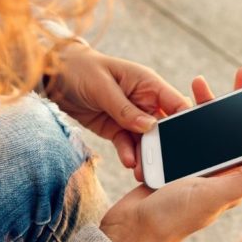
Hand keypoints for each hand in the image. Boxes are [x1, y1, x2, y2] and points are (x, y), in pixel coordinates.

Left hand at [45, 44, 189, 168]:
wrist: (54, 77)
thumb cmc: (81, 69)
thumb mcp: (103, 87)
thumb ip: (125, 109)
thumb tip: (150, 126)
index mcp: (149, 84)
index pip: (176, 103)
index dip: (187, 121)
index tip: (187, 141)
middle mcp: (145, 101)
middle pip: (164, 127)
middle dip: (165, 146)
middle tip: (163, 165)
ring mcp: (132, 117)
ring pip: (146, 140)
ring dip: (146, 156)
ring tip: (142, 171)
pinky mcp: (117, 129)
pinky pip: (128, 144)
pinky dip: (129, 154)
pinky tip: (130, 163)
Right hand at [101, 66, 241, 241]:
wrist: (129, 230)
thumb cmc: (171, 219)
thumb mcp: (212, 197)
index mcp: (232, 180)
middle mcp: (216, 173)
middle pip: (232, 130)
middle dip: (236, 101)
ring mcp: (193, 168)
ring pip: (205, 128)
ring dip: (205, 104)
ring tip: (200, 84)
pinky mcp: (171, 164)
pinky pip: (180, 135)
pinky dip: (178, 118)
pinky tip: (174, 105)